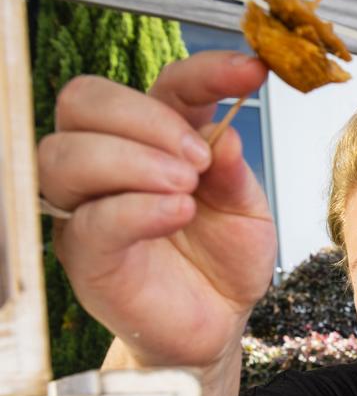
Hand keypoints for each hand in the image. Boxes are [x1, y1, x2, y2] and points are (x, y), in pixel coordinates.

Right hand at [37, 51, 274, 368]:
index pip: (164, 84)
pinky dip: (135, 208)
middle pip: (85, 100)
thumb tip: (223, 133)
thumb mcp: (249, 212)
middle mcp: (112, 163)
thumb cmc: (225, 262)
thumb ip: (236, 174)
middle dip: (145, 117)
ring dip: (131, 159)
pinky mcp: (85, 254)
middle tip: (198, 157)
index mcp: (159, 139)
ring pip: (66, 153)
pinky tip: (177, 212)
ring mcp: (90, 207)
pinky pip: (90, 219)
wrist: (218, 324)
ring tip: (187, 187)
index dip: (205, 71)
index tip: (250, 72)